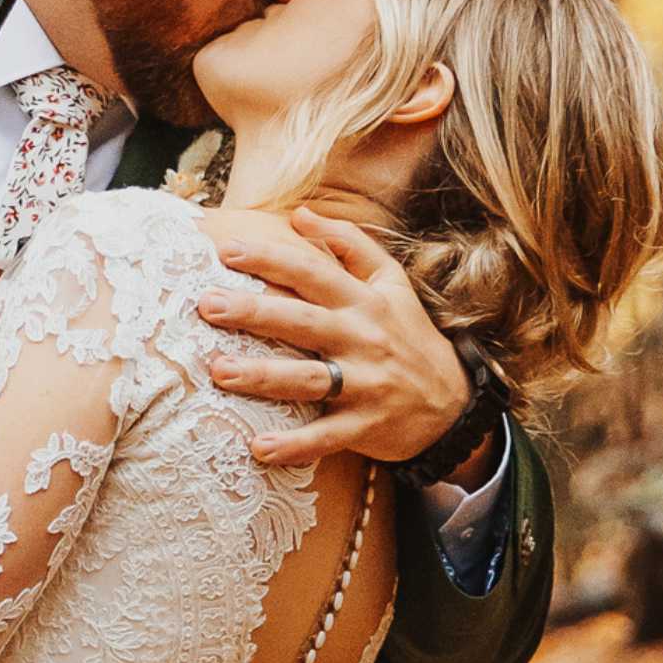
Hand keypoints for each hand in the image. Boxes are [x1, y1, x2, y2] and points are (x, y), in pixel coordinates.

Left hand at [192, 206, 475, 475]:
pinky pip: (327, 437)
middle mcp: (363, 339)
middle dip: (254, 313)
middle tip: (207, 305)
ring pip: (309, 379)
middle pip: (303, 322)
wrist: (454, 401)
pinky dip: (295, 445)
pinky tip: (259, 448)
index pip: (313, 273)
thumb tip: (299, 214)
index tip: (228, 251)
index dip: (272, 260)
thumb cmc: (409, 334)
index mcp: (364, 301)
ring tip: (219, 371)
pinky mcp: (367, 425)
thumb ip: (348, 244)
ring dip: (264, 376)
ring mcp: (366, 384)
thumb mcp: (391, 281)